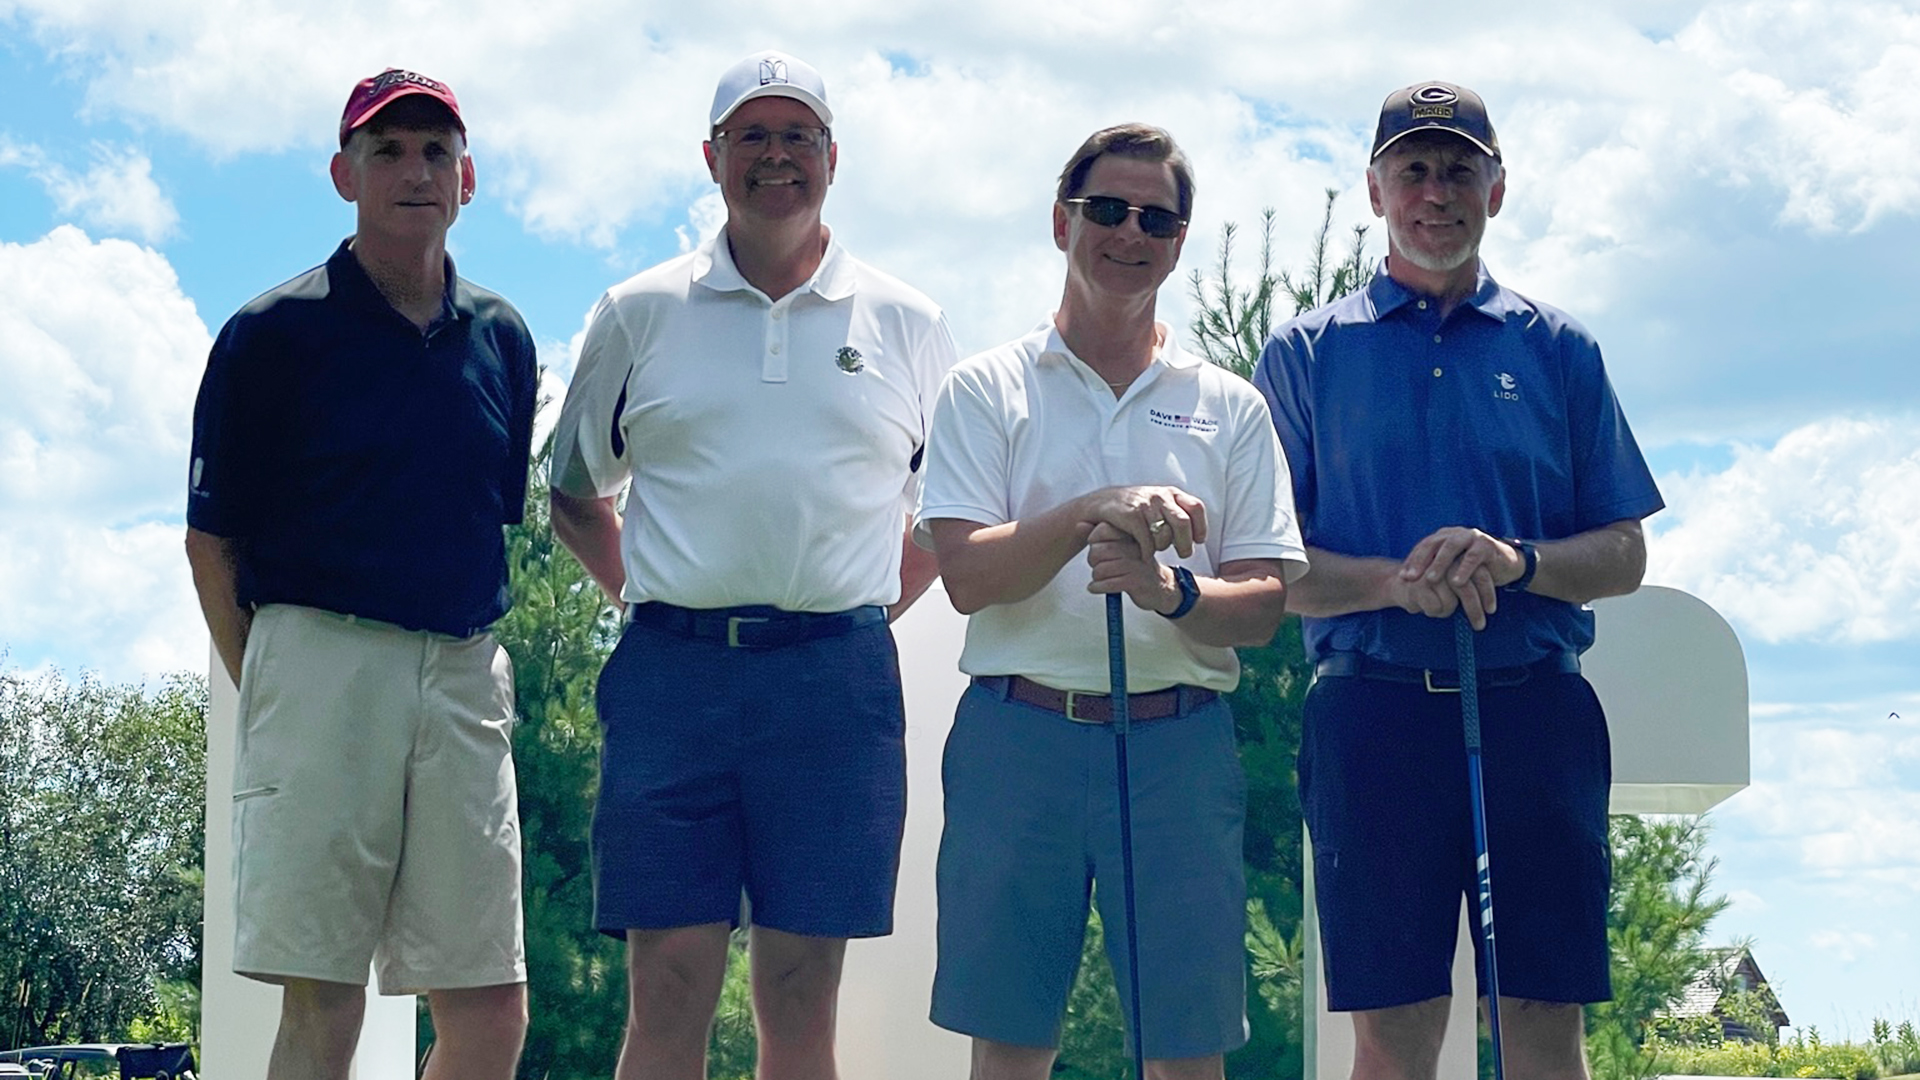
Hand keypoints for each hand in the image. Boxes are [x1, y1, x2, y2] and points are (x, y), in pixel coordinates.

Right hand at [1076, 485, 1206, 559]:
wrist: (1099, 504)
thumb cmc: (1133, 508)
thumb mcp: (1157, 503)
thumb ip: (1175, 512)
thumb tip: (1198, 532)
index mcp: (1170, 492)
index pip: (1196, 507)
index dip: (1201, 526)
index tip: (1199, 541)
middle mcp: (1160, 496)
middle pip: (1183, 523)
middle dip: (1185, 544)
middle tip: (1183, 554)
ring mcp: (1145, 505)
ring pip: (1164, 535)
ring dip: (1162, 547)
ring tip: (1156, 549)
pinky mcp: (1131, 516)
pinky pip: (1147, 541)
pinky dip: (1147, 552)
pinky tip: (1144, 554)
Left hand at [1086, 522, 1178, 612]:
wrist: (1162, 587)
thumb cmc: (1136, 566)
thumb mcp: (1120, 547)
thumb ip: (1100, 536)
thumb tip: (1079, 524)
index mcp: (1131, 534)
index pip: (1101, 530)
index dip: (1094, 543)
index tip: (1098, 550)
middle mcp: (1134, 546)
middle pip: (1098, 550)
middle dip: (1093, 562)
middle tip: (1098, 567)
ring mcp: (1136, 563)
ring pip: (1101, 569)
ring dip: (1096, 577)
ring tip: (1100, 578)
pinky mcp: (1136, 581)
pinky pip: (1109, 583)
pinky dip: (1098, 587)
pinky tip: (1095, 587)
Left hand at [1396, 527, 1522, 630]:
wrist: (1506, 564)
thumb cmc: (1473, 569)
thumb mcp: (1451, 569)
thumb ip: (1433, 571)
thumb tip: (1407, 584)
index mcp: (1443, 537)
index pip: (1423, 547)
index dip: (1412, 561)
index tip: (1402, 578)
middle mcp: (1455, 534)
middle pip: (1433, 544)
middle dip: (1420, 562)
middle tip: (1410, 578)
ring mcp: (1471, 537)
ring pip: (1451, 547)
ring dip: (1439, 564)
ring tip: (1430, 580)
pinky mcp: (1487, 545)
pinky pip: (1473, 556)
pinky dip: (1464, 569)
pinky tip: (1456, 582)